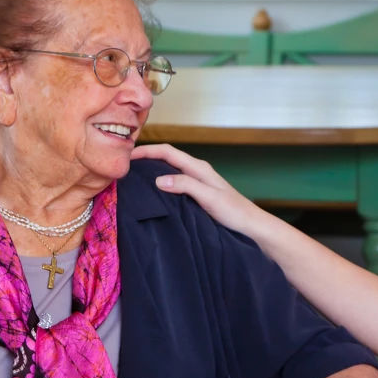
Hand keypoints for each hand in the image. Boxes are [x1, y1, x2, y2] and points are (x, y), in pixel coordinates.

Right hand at [131, 144, 265, 236]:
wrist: (252, 226)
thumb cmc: (235, 212)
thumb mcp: (209, 198)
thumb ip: (186, 186)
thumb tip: (158, 179)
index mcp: (199, 168)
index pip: (168, 152)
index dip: (147, 151)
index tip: (127, 156)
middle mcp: (197, 172)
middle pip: (167, 159)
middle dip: (146, 158)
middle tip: (125, 166)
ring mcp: (198, 183)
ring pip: (170, 171)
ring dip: (152, 171)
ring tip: (134, 178)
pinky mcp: (198, 194)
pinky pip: (175, 184)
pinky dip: (161, 184)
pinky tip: (153, 194)